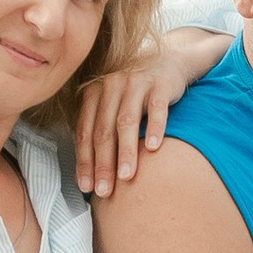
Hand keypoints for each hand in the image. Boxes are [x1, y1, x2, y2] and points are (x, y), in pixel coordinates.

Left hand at [73, 28, 228, 198]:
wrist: (168, 61)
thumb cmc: (135, 92)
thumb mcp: (112, 104)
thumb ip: (98, 128)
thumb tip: (87, 172)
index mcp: (93, 92)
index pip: (85, 132)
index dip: (84, 161)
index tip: (86, 186)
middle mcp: (111, 85)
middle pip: (104, 130)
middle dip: (103, 164)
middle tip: (105, 190)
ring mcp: (135, 82)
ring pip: (127, 122)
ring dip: (126, 152)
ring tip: (127, 177)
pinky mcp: (160, 84)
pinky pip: (156, 109)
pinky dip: (154, 128)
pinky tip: (153, 148)